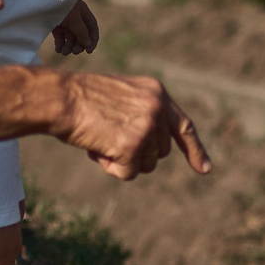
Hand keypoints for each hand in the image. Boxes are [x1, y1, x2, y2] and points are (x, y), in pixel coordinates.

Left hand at [49, 0, 99, 56]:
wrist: (40, 1)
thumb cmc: (59, 6)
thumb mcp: (73, 18)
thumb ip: (82, 31)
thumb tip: (88, 44)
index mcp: (83, 12)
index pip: (92, 28)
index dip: (92, 40)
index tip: (89, 51)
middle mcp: (75, 18)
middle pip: (82, 36)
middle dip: (79, 45)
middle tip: (74, 51)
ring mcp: (65, 23)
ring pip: (71, 39)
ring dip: (69, 47)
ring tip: (64, 52)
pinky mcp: (56, 28)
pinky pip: (60, 39)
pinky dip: (60, 45)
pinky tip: (58, 50)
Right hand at [53, 72, 211, 181]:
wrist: (59, 98)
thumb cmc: (79, 98)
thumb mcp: (120, 97)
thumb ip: (140, 115)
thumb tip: (151, 151)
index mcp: (155, 92)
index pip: (183, 125)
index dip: (194, 150)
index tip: (204, 170)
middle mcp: (157, 108)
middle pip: (160, 151)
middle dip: (138, 154)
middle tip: (108, 138)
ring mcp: (146, 127)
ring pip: (146, 165)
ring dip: (123, 160)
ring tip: (100, 139)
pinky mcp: (132, 146)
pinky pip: (128, 173)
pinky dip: (111, 167)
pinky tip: (96, 148)